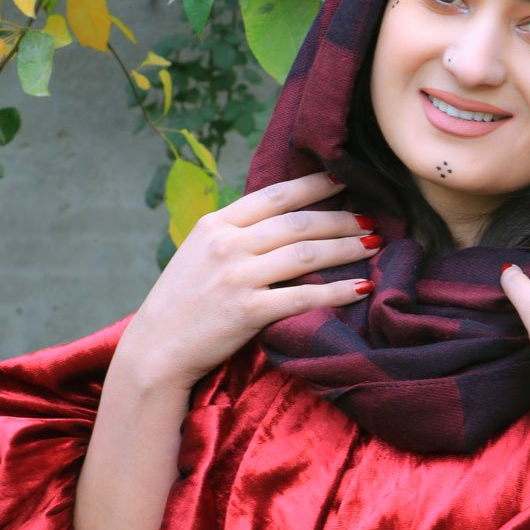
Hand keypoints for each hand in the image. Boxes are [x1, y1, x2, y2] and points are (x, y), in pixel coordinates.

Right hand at [119, 171, 379, 390]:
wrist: (156, 350)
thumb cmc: (181, 303)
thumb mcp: (199, 254)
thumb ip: (234, 235)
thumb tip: (281, 221)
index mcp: (216, 225)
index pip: (274, 196)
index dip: (313, 185)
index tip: (344, 179)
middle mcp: (227, 245)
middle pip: (298, 223)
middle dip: (340, 219)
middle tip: (371, 219)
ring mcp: (237, 277)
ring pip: (306, 254)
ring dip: (346, 248)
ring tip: (373, 245)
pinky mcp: (247, 311)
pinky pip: (303, 296)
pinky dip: (336, 291)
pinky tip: (361, 288)